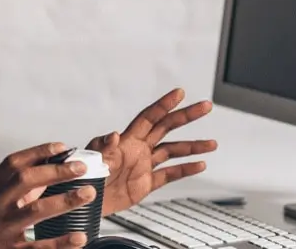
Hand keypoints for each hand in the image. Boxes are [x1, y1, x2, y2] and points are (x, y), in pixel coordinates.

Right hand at [0, 142, 97, 248]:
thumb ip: (11, 190)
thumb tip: (44, 175)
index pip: (12, 164)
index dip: (38, 152)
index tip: (61, 147)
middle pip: (25, 180)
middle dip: (55, 171)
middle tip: (80, 167)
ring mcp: (3, 229)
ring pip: (36, 211)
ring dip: (65, 200)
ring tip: (88, 193)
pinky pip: (40, 246)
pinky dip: (61, 242)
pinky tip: (79, 237)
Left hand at [89, 88, 218, 214]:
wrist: (84, 202)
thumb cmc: (83, 178)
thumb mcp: (92, 160)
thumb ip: (103, 148)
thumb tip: (112, 134)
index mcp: (126, 141)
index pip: (149, 117)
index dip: (163, 105)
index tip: (179, 93)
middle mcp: (137, 149)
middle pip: (166, 128)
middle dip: (186, 116)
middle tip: (205, 107)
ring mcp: (143, 165)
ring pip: (172, 151)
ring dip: (192, 147)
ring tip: (212, 143)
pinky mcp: (145, 183)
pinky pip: (169, 174)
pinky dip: (185, 170)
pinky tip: (200, 165)